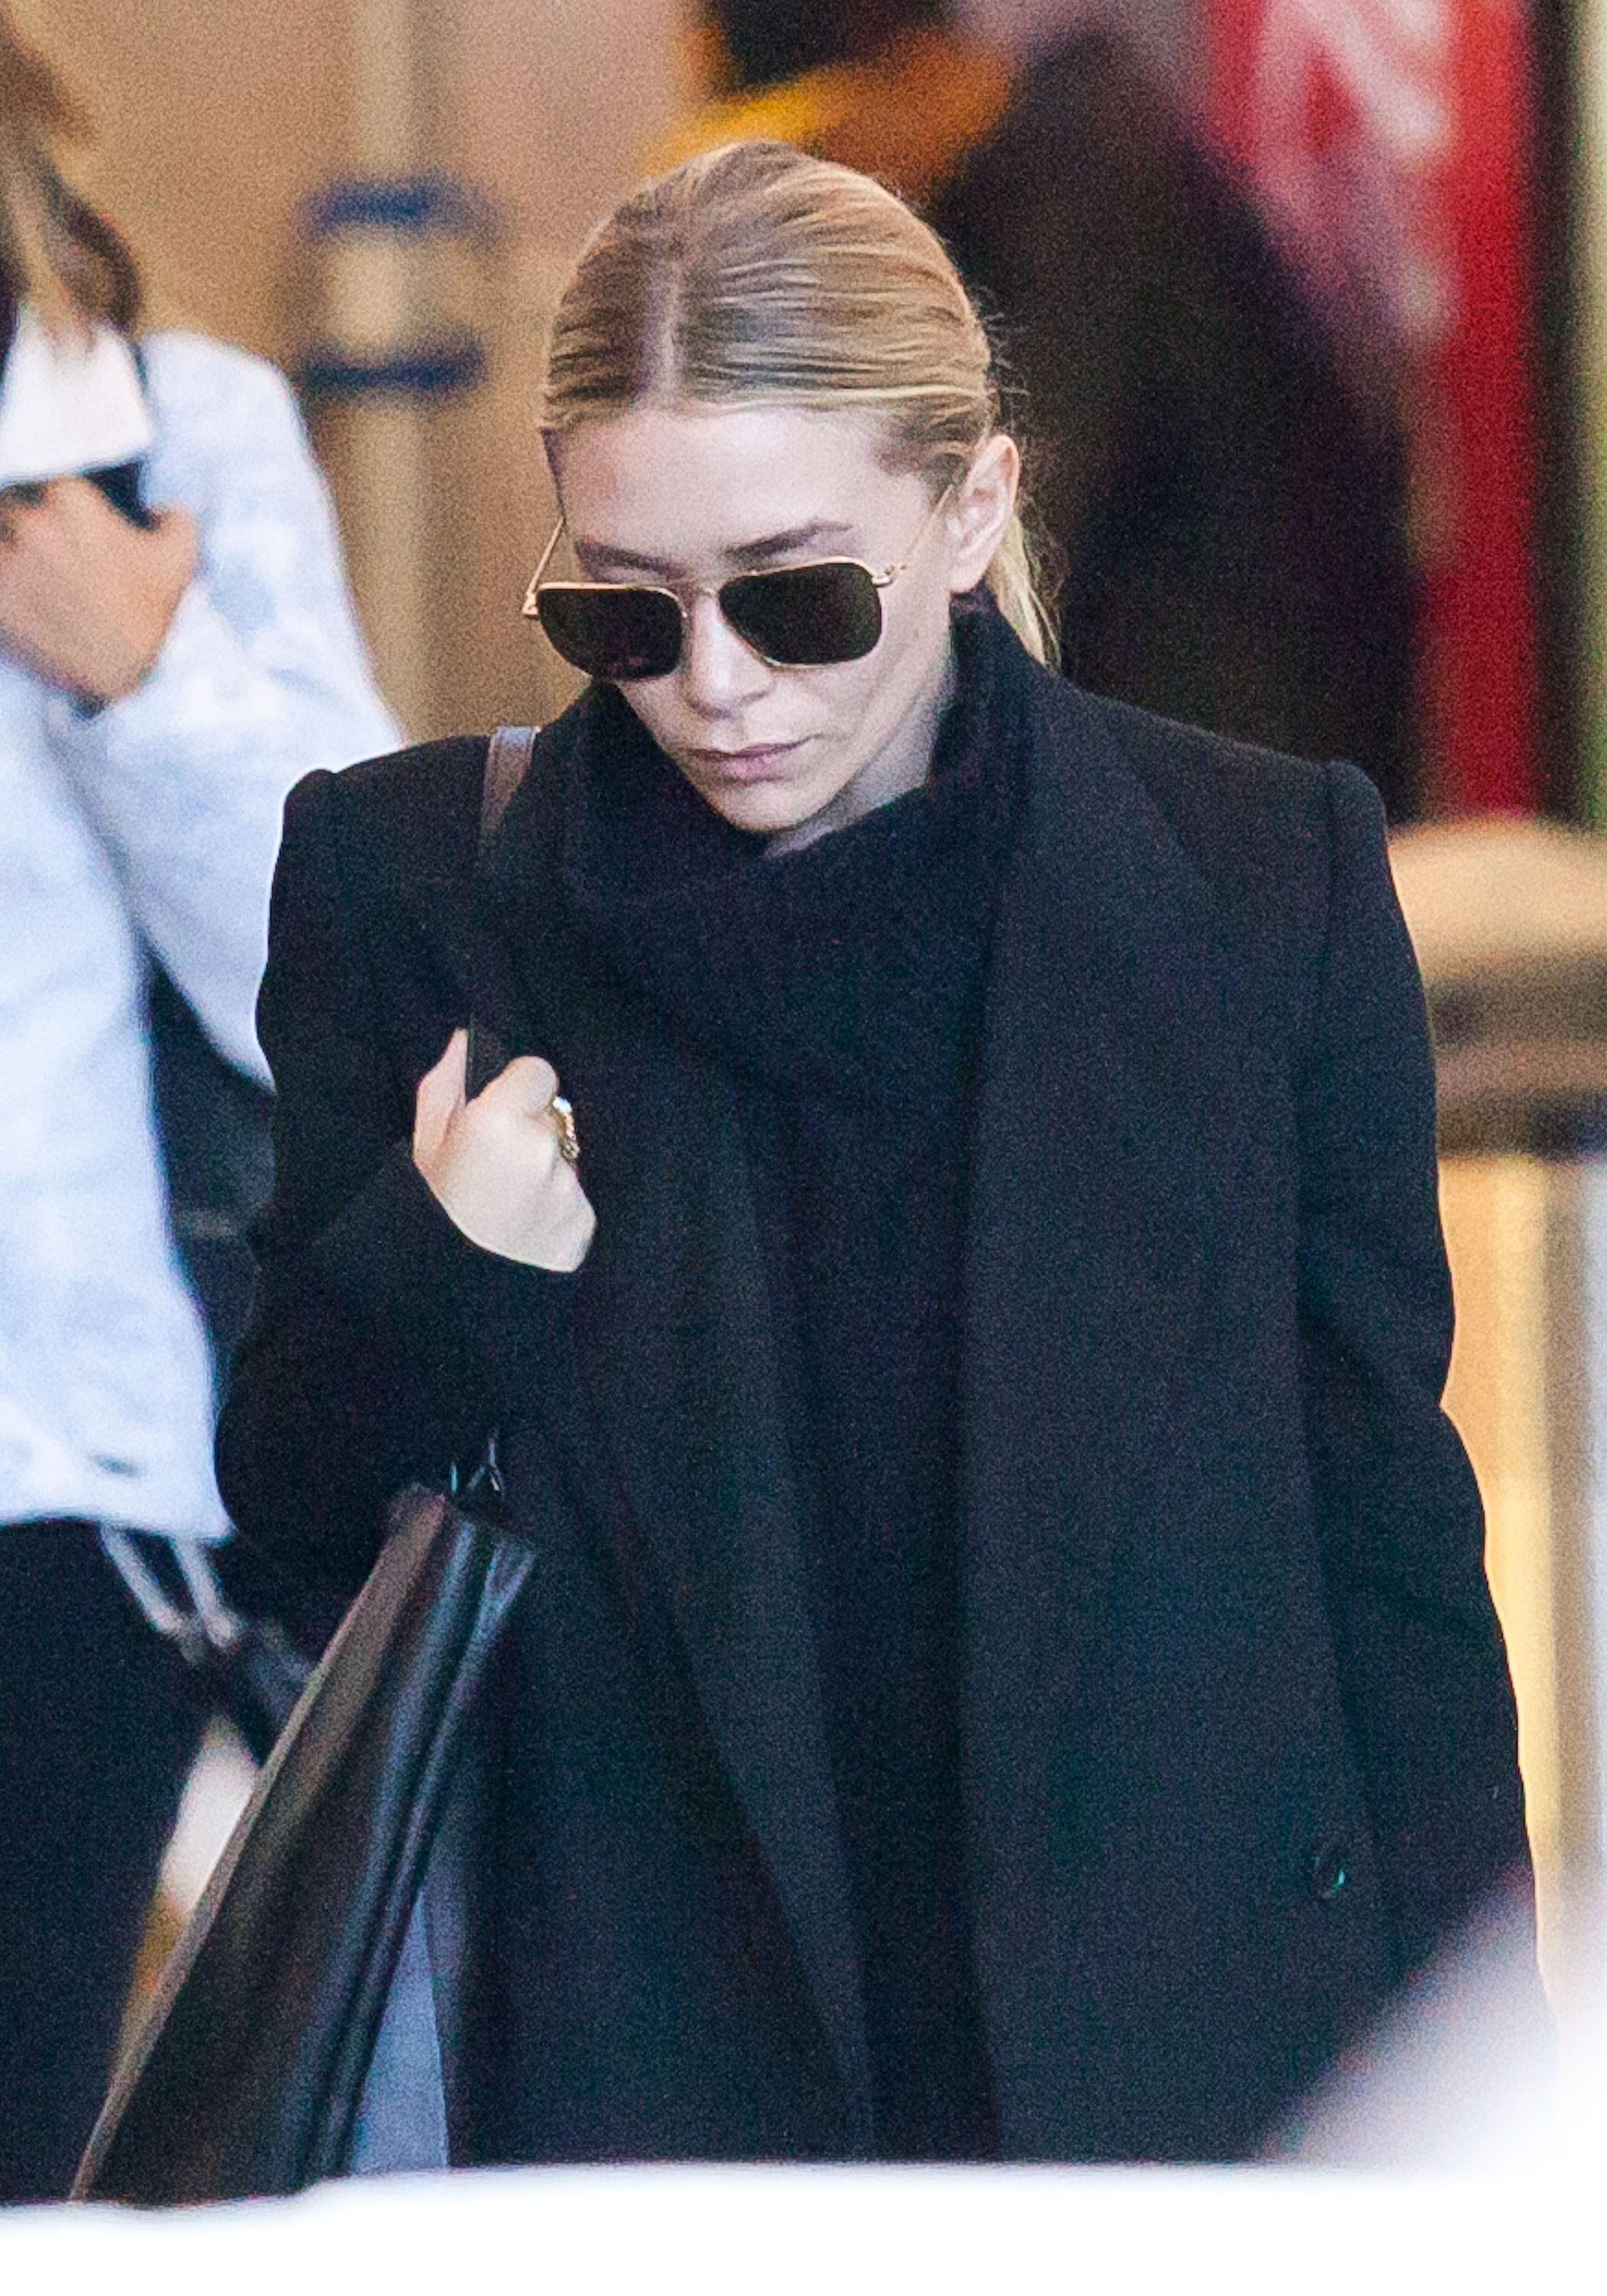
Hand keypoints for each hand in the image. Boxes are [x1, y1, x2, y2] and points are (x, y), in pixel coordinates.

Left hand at [0, 477, 197, 701]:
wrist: (125, 679)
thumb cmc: (151, 614)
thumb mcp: (179, 557)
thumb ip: (173, 513)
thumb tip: (158, 504)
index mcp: (69, 497)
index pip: (37, 469)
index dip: (45, 492)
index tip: (56, 513)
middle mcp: (29, 521)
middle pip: (5, 498)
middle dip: (18, 517)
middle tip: (43, 547)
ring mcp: (2, 558)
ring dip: (6, 547)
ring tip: (27, 569)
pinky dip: (3, 584)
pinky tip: (19, 594)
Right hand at [412, 1027, 595, 1271]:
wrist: (452, 1295)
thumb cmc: (429, 1214)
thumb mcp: (422, 1146)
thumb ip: (446, 1085)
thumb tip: (465, 1039)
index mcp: (497, 1121)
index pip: (539, 1071)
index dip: (519, 1091)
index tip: (502, 1113)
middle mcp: (541, 1149)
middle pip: (553, 1117)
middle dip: (532, 1132)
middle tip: (498, 1168)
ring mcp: (568, 1188)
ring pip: (566, 1158)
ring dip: (547, 1170)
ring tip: (511, 1203)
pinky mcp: (585, 1222)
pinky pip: (578, 1197)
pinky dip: (560, 1207)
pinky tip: (529, 1226)